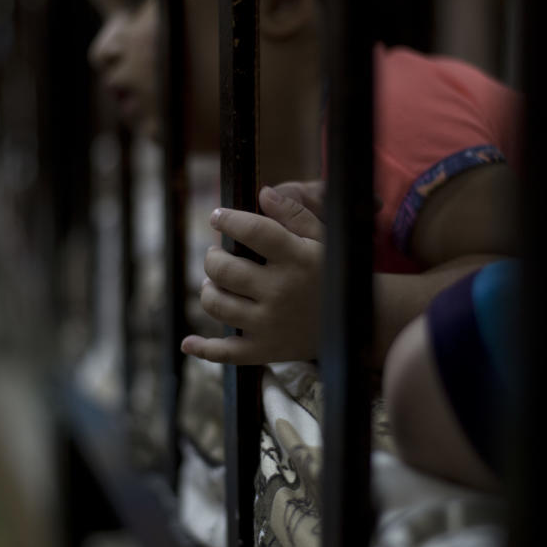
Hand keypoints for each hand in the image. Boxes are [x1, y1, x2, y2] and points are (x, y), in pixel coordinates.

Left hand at [180, 185, 324, 364]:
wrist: (357, 323)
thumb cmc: (332, 273)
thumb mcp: (322, 240)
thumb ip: (293, 214)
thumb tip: (262, 193)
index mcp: (296, 259)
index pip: (252, 231)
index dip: (228, 220)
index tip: (216, 216)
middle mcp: (280, 291)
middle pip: (222, 269)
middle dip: (211, 257)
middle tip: (216, 255)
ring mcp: (270, 324)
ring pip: (216, 303)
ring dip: (208, 289)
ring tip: (215, 283)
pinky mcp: (266, 351)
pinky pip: (226, 353)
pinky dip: (203, 349)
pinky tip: (189, 342)